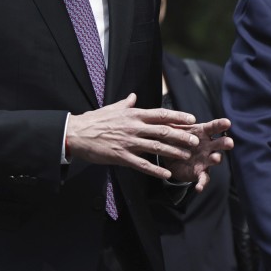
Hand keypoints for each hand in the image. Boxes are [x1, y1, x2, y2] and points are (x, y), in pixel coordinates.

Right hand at [65, 93, 200, 180]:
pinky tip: (166, 174)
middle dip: (181, 136)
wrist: (75, 133)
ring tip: (187, 156)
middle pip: (163, 131)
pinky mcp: (121, 157)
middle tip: (196, 140)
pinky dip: (155, 170)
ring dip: (173, 152)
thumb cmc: (94, 120)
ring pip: (156, 147)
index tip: (192, 119)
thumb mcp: (112, 108)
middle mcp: (134, 127)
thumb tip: (133, 96)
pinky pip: (142, 164)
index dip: (178, 117)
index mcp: (133, 115)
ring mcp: (128, 142)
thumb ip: (126, 104)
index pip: (161, 114)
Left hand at [162, 118, 232, 190]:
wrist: (169, 156)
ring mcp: (206, 160)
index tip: (227, 123)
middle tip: (229, 143)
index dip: (221, 125)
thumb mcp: (173, 129)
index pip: (214, 127)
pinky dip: (202, 183)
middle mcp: (208, 146)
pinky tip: (198, 188)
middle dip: (225, 143)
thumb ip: (173, 123)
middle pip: (220, 143)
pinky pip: (204, 178)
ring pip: (215, 159)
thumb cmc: (175, 138)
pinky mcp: (200, 172)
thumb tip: (167, 117)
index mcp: (203, 132)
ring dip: (216, 159)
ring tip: (215, 158)